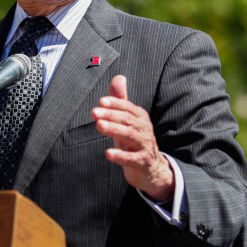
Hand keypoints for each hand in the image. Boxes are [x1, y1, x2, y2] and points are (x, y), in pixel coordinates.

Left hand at [91, 75, 174, 200]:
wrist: (152, 169)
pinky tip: (108, 153)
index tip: (101, 101)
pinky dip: (121, 155)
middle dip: (111, 115)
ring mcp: (144, 146)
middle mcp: (144, 129)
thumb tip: (118, 77)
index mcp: (140, 117)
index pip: (128, 108)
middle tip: (94, 113)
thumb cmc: (135, 140)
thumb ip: (121, 100)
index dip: (115, 103)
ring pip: (129, 136)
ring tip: (99, 126)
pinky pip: (132, 158)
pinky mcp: (143, 162)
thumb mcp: (127, 121)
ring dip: (114, 130)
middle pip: (127, 120)